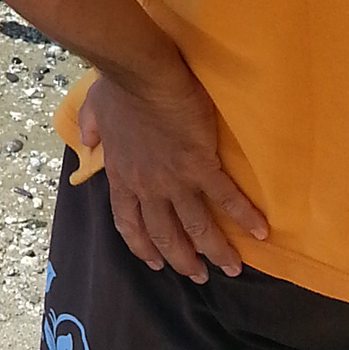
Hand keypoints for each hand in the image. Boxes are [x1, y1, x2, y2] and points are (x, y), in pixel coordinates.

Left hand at [81, 57, 269, 281]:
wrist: (142, 73)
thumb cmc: (119, 86)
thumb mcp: (95, 109)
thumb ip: (91, 128)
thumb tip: (87, 141)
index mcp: (122, 175)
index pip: (128, 223)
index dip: (142, 246)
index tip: (155, 262)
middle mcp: (147, 186)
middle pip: (165, 235)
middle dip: (182, 260)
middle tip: (198, 275)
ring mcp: (175, 180)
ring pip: (197, 227)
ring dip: (216, 251)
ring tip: (232, 269)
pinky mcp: (201, 166)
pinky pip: (226, 199)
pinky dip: (245, 217)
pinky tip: (261, 232)